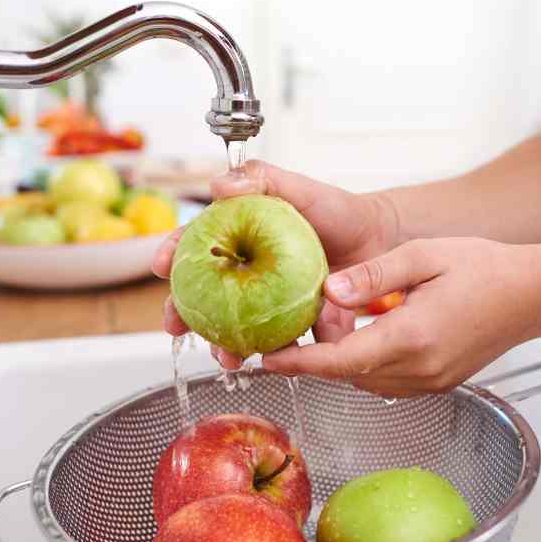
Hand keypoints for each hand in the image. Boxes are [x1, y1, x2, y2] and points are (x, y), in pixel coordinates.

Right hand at [153, 160, 399, 366]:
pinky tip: (275, 362)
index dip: (173, 254)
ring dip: (225, 345)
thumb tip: (220, 184)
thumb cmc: (338, 211)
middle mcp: (248, 272)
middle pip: (206, 295)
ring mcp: (269, 301)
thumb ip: (263, 179)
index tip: (160, 266)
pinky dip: (278, 356)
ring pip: (237, 327)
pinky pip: (282, 343)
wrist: (380, 240)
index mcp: (240, 237)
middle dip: (185, 314)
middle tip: (174, 326)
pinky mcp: (296, 324)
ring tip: (225, 356)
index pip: (197, 244)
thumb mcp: (301, 189)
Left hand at [261, 238, 540, 396]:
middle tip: (301, 319)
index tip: (265, 358)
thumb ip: (373, 275)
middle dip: (317, 353)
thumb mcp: (423, 256)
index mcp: (413, 336)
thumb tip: (329, 289)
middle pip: (347, 373)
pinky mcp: (436, 384)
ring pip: (365, 380)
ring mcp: (430, 382)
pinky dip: (366, 362)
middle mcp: (420, 369)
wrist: (533, 294)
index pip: (340, 361)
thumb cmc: (484, 268)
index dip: (298, 362)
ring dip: (342, 358)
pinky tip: (367, 331)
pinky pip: (386, 380)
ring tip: (334, 321)